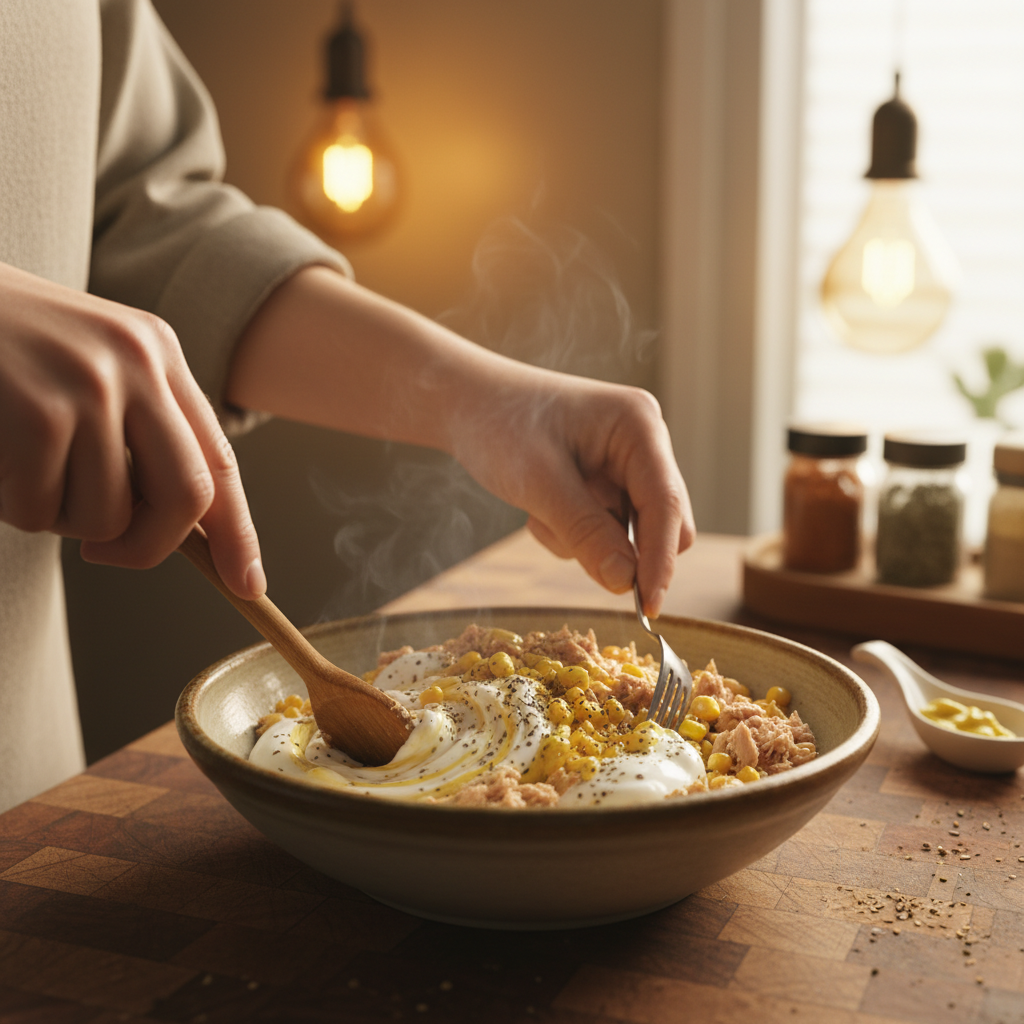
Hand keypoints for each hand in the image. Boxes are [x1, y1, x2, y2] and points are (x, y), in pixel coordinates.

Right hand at [0, 263, 264, 598]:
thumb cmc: (3, 349)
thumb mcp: (89, 368)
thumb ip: (139, 432)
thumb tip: (178, 529)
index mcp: (159, 354)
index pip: (219, 460)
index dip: (238, 531)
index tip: (249, 584)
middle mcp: (138, 363)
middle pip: (187, 497)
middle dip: (149, 546)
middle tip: (103, 551)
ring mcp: (90, 386)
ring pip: (107, 516)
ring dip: (59, 518)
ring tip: (23, 468)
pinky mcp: (38, 413)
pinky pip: (41, 511)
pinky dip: (15, 507)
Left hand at [448, 364, 693, 617]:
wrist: (464, 402)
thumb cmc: (499, 424)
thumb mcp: (538, 481)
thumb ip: (585, 531)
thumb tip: (624, 582)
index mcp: (639, 427)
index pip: (666, 504)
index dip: (660, 560)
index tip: (649, 607)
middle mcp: (642, 445)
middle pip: (663, 523)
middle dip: (619, 547)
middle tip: (575, 551)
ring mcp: (624, 466)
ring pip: (629, 535)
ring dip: (585, 541)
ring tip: (540, 512)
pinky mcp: (604, 485)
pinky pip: (604, 532)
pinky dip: (571, 534)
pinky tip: (539, 509)